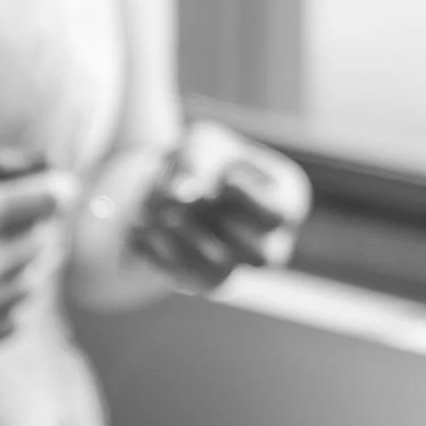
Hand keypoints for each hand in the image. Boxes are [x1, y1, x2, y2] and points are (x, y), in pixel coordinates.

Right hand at [0, 150, 75, 355]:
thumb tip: (51, 161)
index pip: (52, 201)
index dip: (53, 189)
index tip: (45, 186)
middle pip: (47, 240)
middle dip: (33, 223)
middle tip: (0, 216)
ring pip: (34, 280)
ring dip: (23, 260)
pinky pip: (15, 320)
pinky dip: (11, 300)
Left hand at [129, 121, 311, 293]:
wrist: (173, 184)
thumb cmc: (202, 158)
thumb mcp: (201, 144)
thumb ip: (196, 163)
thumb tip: (183, 193)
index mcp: (285, 198)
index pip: (279, 213)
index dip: (252, 198)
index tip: (223, 176)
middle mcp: (271, 239)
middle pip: (260, 255)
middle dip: (217, 229)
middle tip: (174, 208)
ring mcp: (240, 265)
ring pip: (221, 273)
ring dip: (183, 245)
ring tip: (153, 216)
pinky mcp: (205, 280)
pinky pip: (186, 280)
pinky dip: (160, 256)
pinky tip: (139, 229)